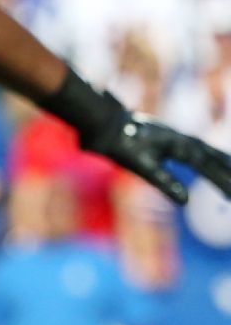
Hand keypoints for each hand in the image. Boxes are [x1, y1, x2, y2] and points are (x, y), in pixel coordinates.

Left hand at [85, 106, 230, 203]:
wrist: (105, 122)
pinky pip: (196, 147)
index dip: (222, 182)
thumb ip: (165, 182)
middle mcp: (183, 140)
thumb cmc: (122, 145)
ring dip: (221, 161)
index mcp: (181, 146)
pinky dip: (208, 155)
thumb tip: (186, 201)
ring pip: (207, 150)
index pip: (208, 168)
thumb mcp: (142, 166)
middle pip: (213, 158)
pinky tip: (206, 157)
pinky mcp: (168, 137)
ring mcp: (177, 136)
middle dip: (227, 173)